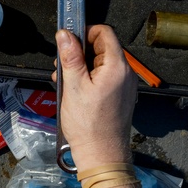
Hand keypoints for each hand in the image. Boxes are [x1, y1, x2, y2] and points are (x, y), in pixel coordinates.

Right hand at [53, 25, 137, 170]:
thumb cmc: (89, 125)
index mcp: (117, 67)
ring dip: (81, 67)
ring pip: (101, 63)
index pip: (105, 33)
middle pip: (102, 48)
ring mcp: (124, 86)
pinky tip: (74, 91)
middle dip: (79, 53)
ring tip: (65, 81)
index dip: (85, 32)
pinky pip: (104, 78)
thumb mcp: (73, 86)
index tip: (69, 41)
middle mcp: (125, 74)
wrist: (101, 155)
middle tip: (62, 65)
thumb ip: (70, 57)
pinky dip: (89, 79)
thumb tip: (65, 34)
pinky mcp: (120, 96)